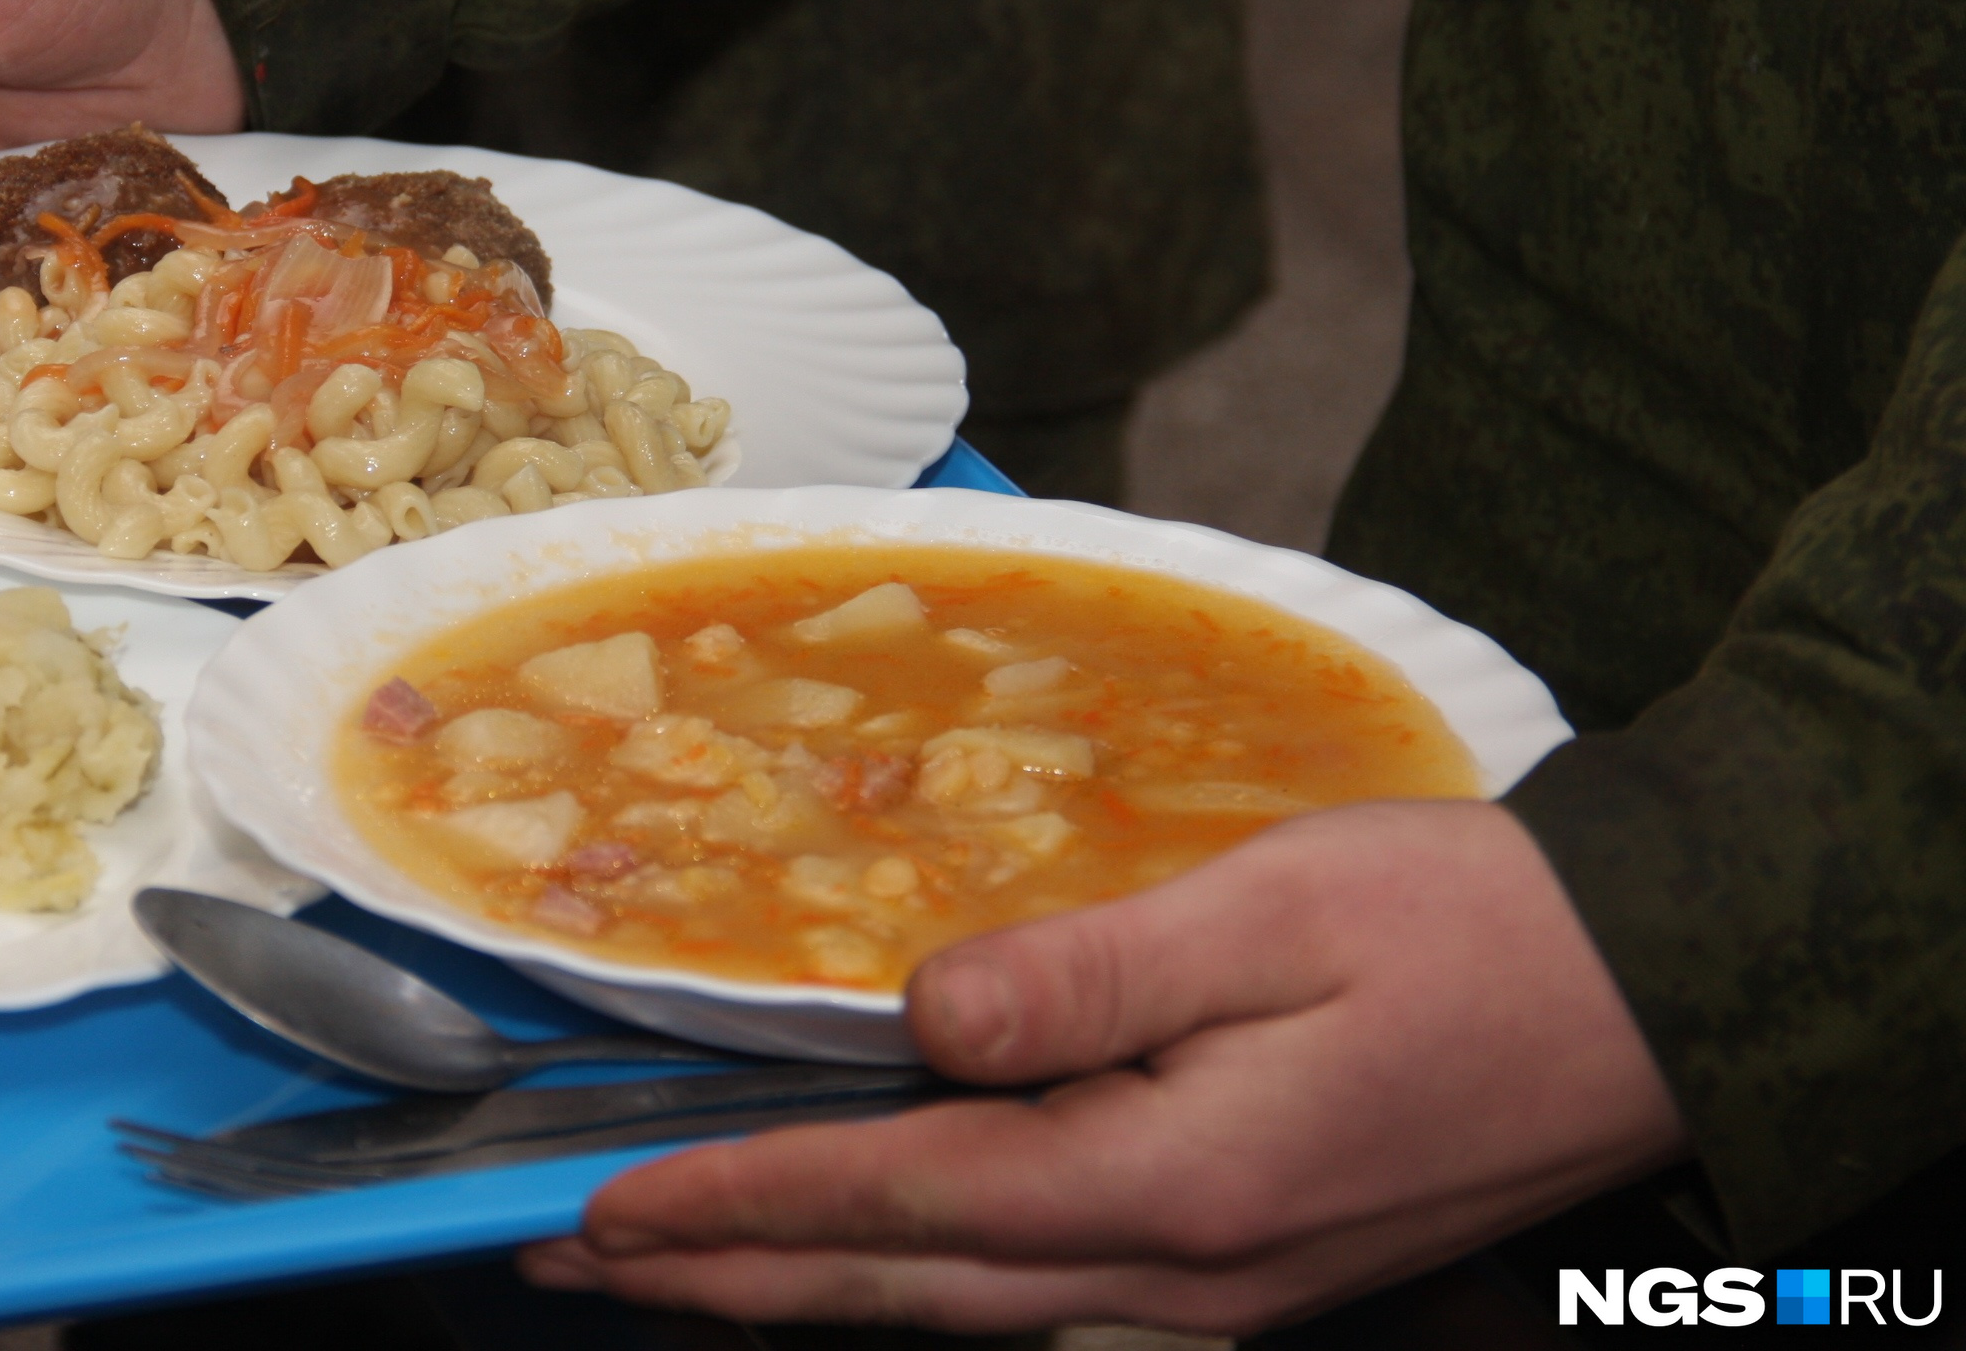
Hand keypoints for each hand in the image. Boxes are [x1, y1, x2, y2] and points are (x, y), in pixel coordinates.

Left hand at [521, 801, 1685, 1335]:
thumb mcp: (1280, 910)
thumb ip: (1092, 973)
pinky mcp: (1238, 1272)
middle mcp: (1177, 1274)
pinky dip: (912, 1292)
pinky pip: (1031, 1310)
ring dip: (800, 1292)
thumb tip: (926, 1015)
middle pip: (902, 1292)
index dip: (743, 1202)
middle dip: (727, 1277)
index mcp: (1173, 1179)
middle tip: (572, 1265)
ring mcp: (1212, 1294)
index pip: (904, 1201)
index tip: (604, 1207)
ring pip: (957, 1317)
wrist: (1649, 998)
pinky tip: (865, 1271)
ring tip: (675, 1273)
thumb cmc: (1470, 930)